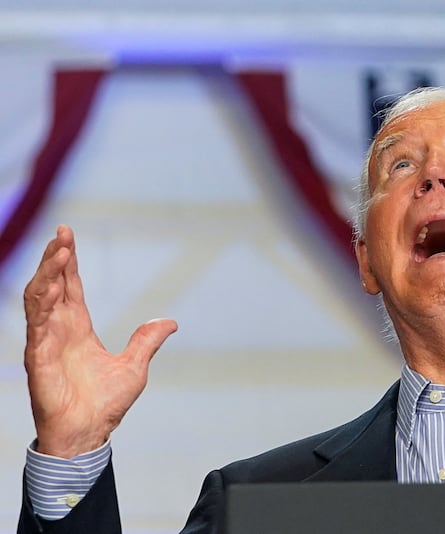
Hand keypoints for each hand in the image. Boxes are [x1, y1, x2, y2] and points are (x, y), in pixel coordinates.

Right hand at [23, 225, 176, 457]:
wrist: (89, 434)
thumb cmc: (105, 404)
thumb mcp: (135, 365)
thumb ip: (147, 340)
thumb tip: (170, 322)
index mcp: (78, 329)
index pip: (70, 287)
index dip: (67, 262)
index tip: (67, 236)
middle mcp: (59, 330)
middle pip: (52, 285)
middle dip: (55, 258)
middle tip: (62, 232)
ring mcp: (46, 342)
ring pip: (40, 298)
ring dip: (47, 273)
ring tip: (58, 250)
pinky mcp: (39, 357)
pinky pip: (36, 324)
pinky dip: (42, 302)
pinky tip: (50, 284)